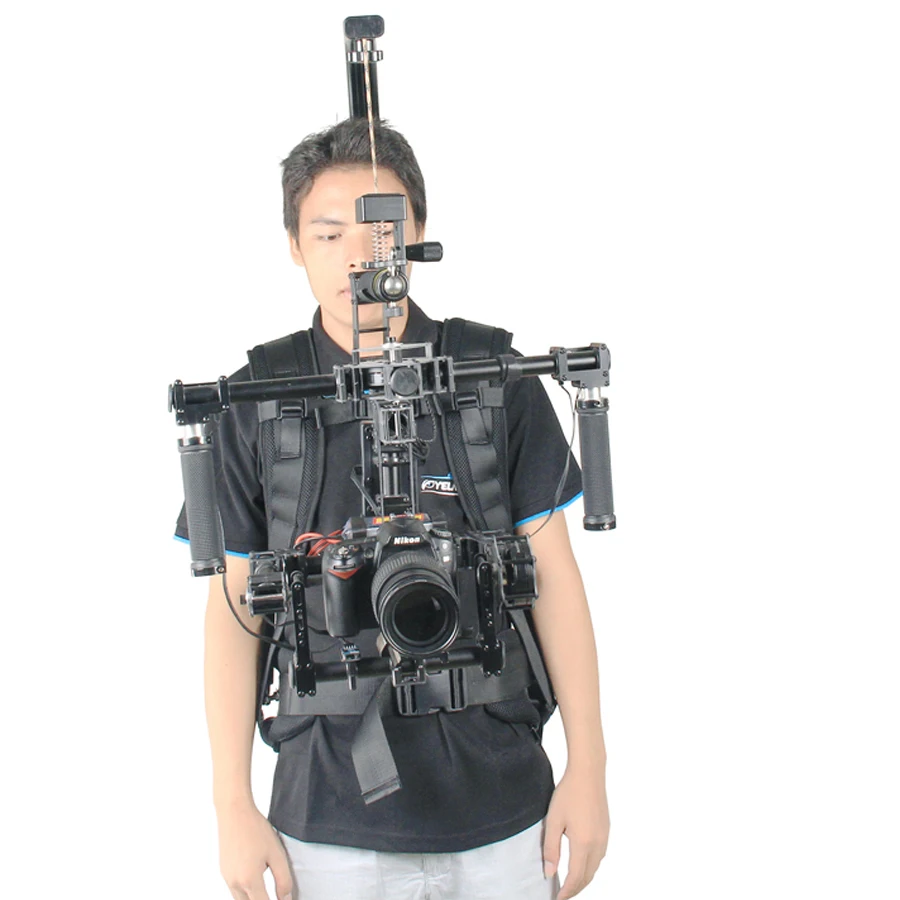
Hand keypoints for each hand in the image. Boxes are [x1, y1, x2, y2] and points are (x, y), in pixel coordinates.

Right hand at [216, 801, 293, 899]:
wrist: (234, 812)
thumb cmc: (255, 829)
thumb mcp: (277, 853)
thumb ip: (283, 879)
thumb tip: (285, 899)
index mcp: (249, 880)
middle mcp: (235, 883)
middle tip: (275, 895)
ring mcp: (227, 878)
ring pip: (240, 899)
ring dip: (253, 897)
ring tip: (265, 888)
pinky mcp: (224, 871)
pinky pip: (235, 889)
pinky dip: (246, 889)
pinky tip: (254, 876)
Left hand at [542, 766, 609, 899]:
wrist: (588, 774)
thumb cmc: (569, 793)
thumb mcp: (553, 821)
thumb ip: (550, 849)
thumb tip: (549, 872)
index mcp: (583, 844)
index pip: (575, 877)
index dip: (566, 892)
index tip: (557, 899)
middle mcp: (597, 844)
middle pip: (587, 877)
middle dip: (575, 889)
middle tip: (562, 894)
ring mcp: (604, 838)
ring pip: (595, 868)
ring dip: (583, 879)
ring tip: (569, 883)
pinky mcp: (606, 831)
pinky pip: (599, 857)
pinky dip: (590, 867)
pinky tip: (581, 864)